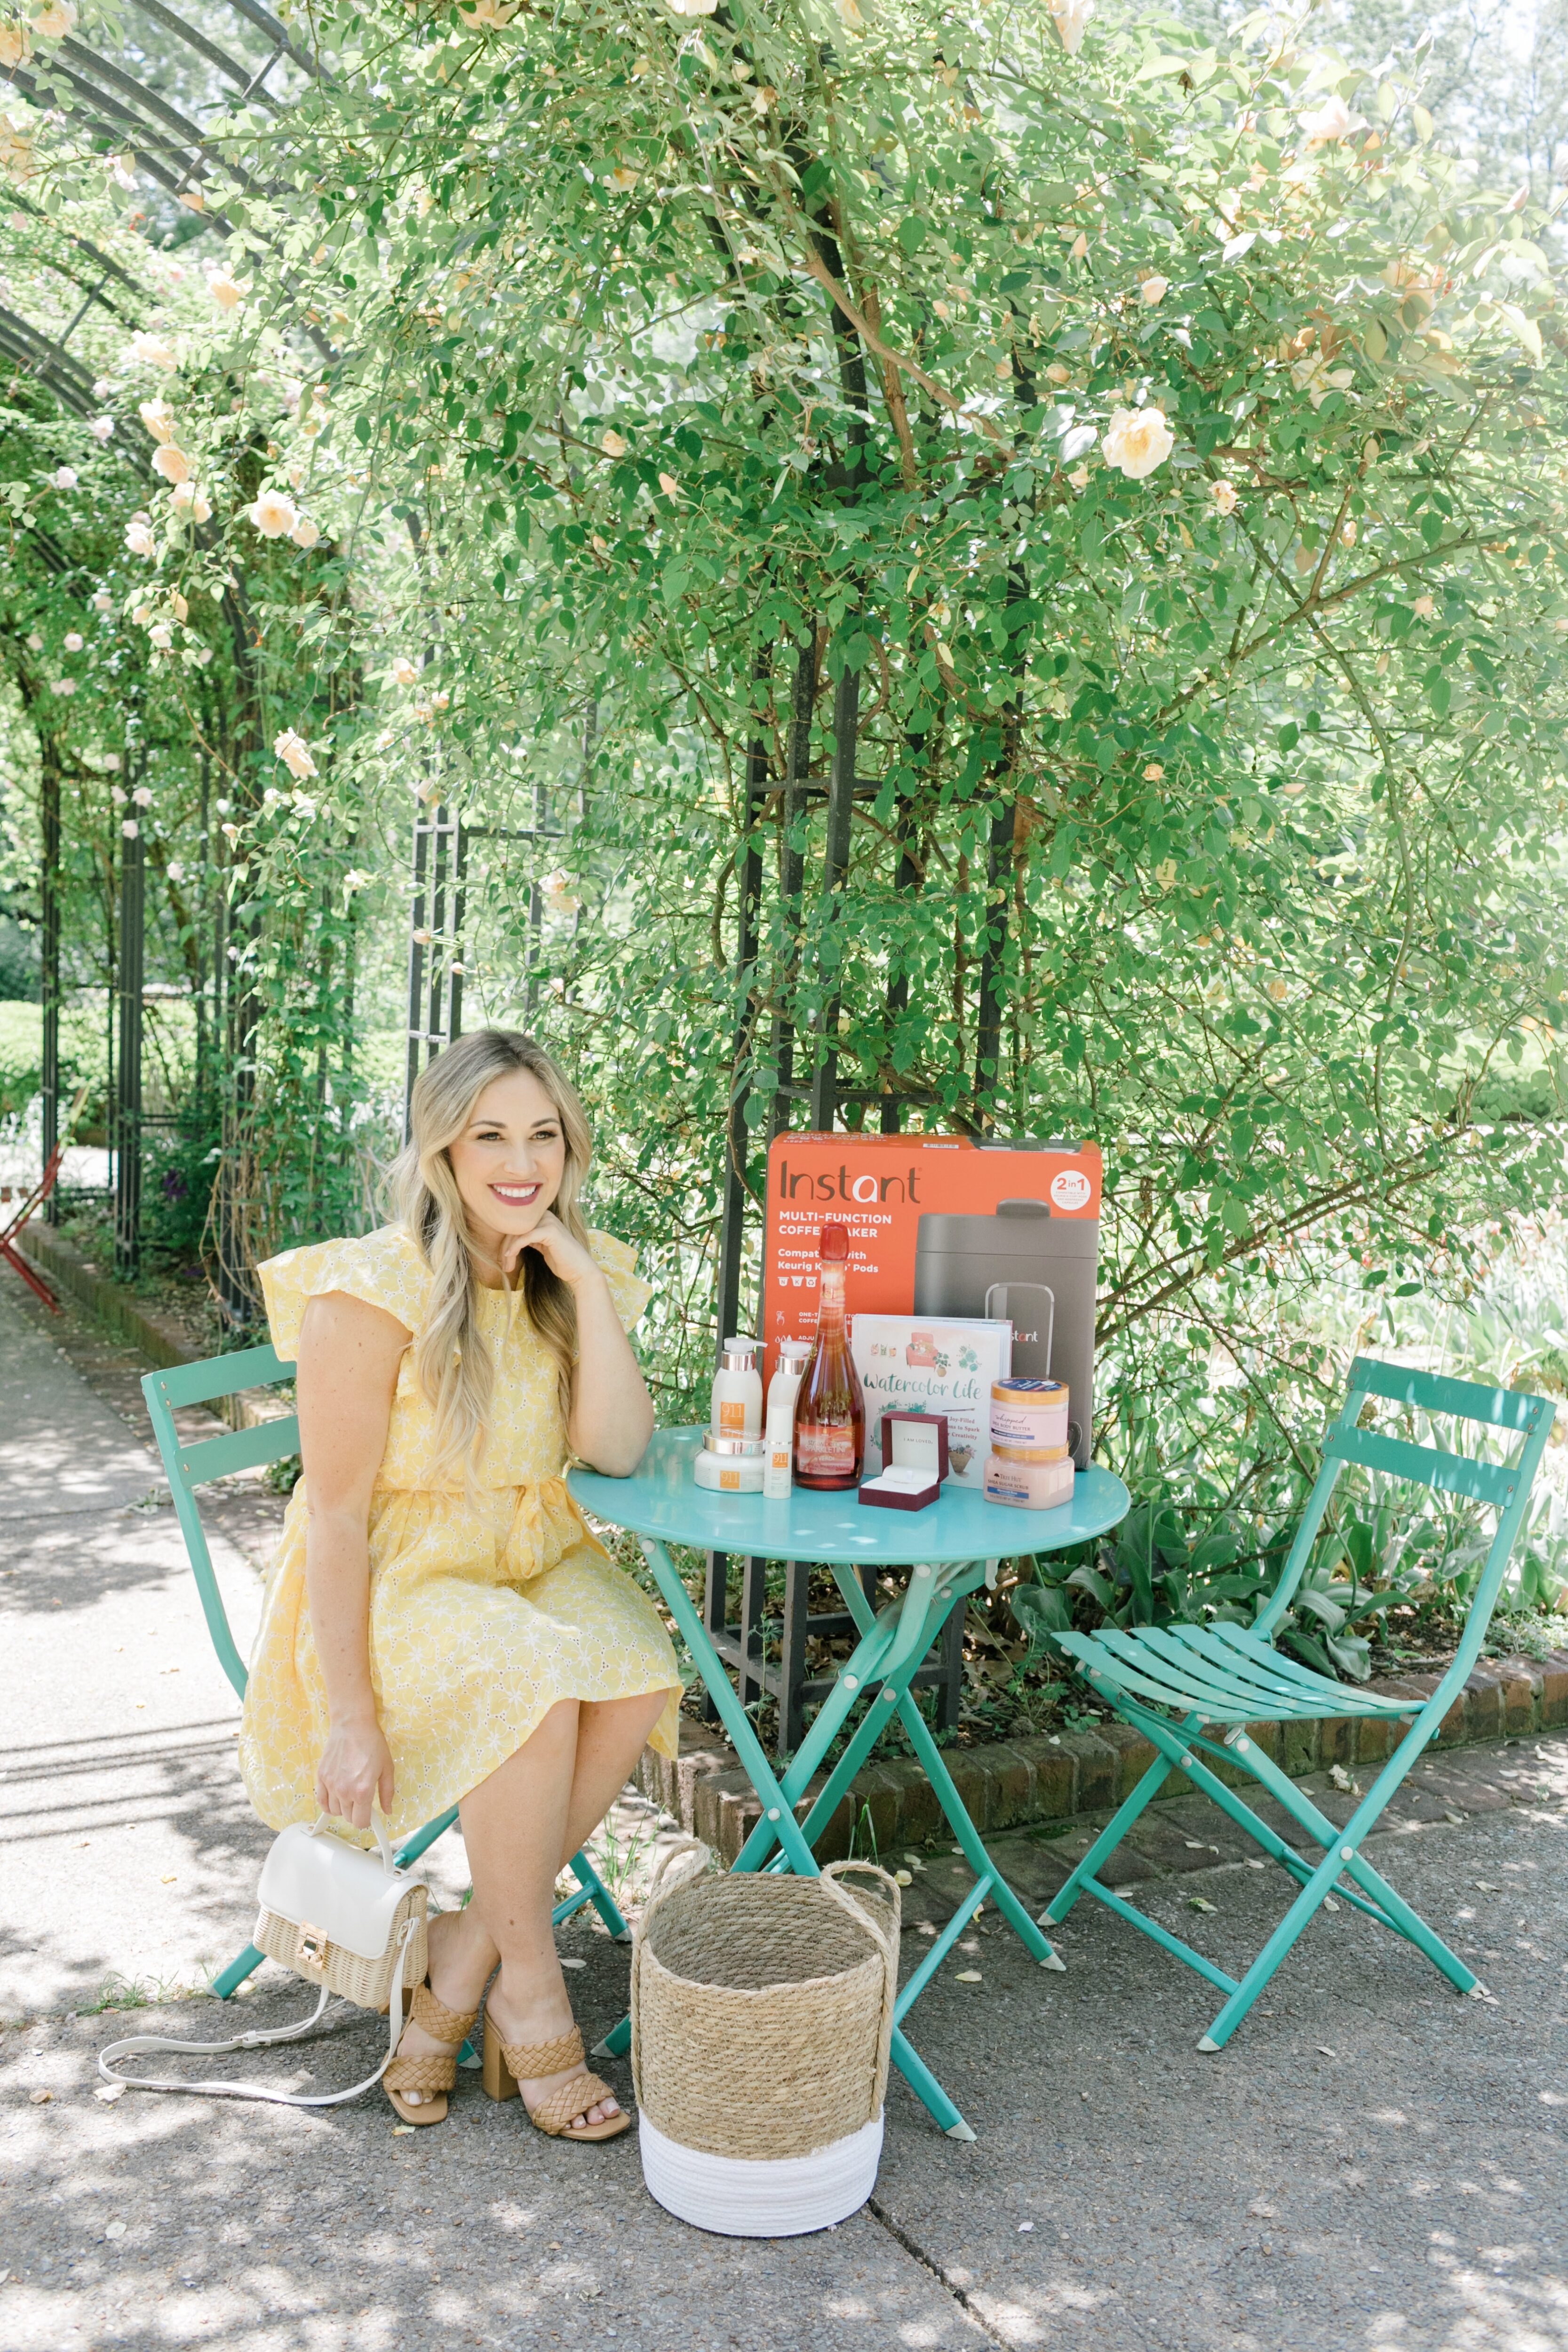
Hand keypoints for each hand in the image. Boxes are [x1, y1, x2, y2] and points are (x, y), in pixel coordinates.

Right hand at [314, 1716, 393, 1830]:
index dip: (367, 1820)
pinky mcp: (321, 1777)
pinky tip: (335, 1797)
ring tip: (350, 1794)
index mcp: (363, 1791)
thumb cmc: (372, 1744)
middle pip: (348, 1818)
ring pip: (334, 1811)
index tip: (369, 1814)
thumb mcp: (387, 1768)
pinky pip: (321, 1801)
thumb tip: (387, 1811)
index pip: (360, 1822)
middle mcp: (344, 1791)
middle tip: (362, 1799)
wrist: (353, 1725)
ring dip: (343, 1808)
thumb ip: (387, 1793)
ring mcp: (331, 1784)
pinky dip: (328, 1804)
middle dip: (356, 1812)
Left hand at [502, 1210, 602, 1293]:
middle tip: (504, 1265)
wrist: (579, 1270)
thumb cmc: (562, 1261)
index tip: (503, 1259)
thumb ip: (529, 1238)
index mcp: (543, 1217)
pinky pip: (525, 1237)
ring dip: (508, 1251)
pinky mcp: (550, 1231)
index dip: (506, 1242)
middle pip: (515, 1228)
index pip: (517, 1225)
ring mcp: (549, 1221)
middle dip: (506, 1247)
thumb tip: (508, 1239)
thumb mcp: (541, 1246)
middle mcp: (546, 1215)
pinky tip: (510, 1257)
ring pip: (518, 1233)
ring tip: (507, 1266)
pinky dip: (515, 1248)